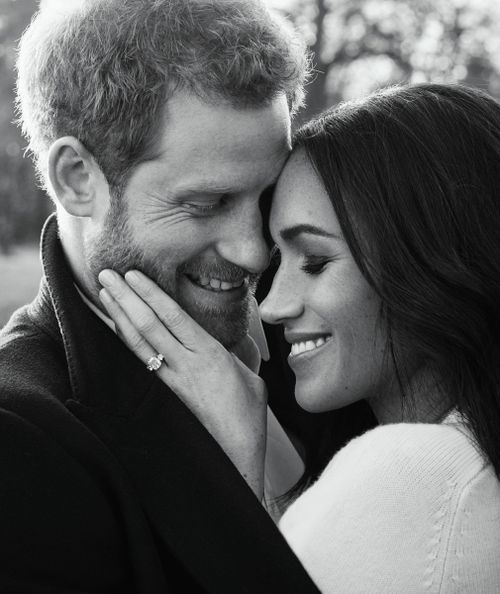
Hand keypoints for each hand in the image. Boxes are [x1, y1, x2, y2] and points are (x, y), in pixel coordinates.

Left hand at [98, 269, 267, 498]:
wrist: (235, 457)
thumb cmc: (248, 417)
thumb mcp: (251, 377)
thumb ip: (236, 353)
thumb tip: (227, 340)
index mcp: (211, 355)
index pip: (174, 316)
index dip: (151, 294)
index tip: (133, 275)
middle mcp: (187, 364)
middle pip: (150, 325)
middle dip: (126, 298)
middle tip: (107, 274)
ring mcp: (173, 381)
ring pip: (140, 343)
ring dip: (120, 316)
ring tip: (104, 293)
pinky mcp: (166, 395)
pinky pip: (142, 362)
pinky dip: (127, 342)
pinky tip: (117, 328)